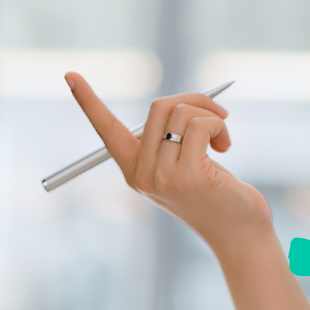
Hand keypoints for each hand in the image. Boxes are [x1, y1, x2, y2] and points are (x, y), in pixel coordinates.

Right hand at [64, 72, 309, 309]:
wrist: (239, 234)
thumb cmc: (216, 195)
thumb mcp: (185, 166)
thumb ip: (172, 139)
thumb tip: (181, 101)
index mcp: (134, 171)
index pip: (106, 130)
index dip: (88, 102)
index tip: (70, 74)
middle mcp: (142, 175)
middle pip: (159, 107)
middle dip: (194, 100)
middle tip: (217, 115)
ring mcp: (163, 177)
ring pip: (181, 113)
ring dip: (211, 115)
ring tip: (223, 137)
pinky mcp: (190, 176)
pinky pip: (200, 125)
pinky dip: (218, 125)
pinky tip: (226, 145)